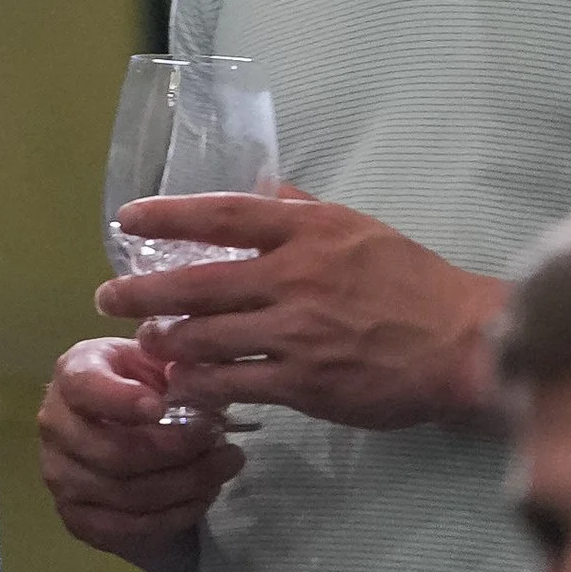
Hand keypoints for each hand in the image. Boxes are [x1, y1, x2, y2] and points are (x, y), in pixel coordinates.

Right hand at [37, 336, 242, 571]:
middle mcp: (55, 426)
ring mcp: (60, 476)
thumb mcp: (154, 358)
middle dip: (176, 452)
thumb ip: (173, 362)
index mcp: (72, 375)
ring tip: (225, 466)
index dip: (121, 400)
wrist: (119, 424)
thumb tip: (200, 379)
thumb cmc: (142, 383)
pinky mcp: (75, 517)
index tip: (161, 407)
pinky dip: (172, 516)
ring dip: (185, 485)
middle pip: (114, 453)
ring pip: (127, 495)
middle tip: (221, 441)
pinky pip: (127, 528)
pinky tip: (202, 496)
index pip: (85, 388)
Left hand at [95, 189, 508, 432]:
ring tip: (147, 344)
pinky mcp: (306, 382)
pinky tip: (183, 386)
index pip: (221, 214)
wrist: (463, 342)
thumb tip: (269, 185)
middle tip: (107, 296)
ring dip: (166, 342)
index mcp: (307, 230)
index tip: (126, 219)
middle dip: (142, 291)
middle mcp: (295, 276)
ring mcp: (298, 331)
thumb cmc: (413, 281)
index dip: (167, 216)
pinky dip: (201, 385)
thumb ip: (305, 209)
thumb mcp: (359, 227)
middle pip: (197, 282)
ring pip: (206, 337)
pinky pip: (235, 384)